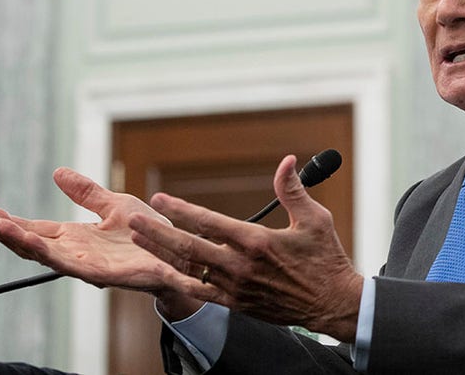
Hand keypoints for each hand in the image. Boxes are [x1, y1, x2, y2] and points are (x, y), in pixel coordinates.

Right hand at [0, 168, 198, 315]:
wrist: (180, 255)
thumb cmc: (150, 233)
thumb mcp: (115, 205)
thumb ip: (86, 192)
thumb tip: (58, 172)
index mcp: (78, 237)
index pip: (38, 229)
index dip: (13, 223)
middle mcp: (78, 252)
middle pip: (34, 244)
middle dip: (8, 233)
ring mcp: (88, 265)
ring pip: (46, 255)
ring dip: (21, 242)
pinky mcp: (103, 274)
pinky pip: (71, 265)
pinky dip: (50, 254)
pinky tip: (33, 242)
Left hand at [128, 154, 363, 341]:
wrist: (331, 303)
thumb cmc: (326, 258)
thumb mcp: (315, 218)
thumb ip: (292, 190)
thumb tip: (287, 160)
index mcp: (257, 241)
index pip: (209, 222)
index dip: (181, 210)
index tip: (160, 199)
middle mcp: (241, 265)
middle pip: (189, 246)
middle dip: (158, 232)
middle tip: (134, 220)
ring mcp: (236, 287)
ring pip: (190, 269)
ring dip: (163, 253)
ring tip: (140, 240)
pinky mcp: (237, 304)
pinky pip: (200, 293)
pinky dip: (179, 282)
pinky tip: (162, 272)